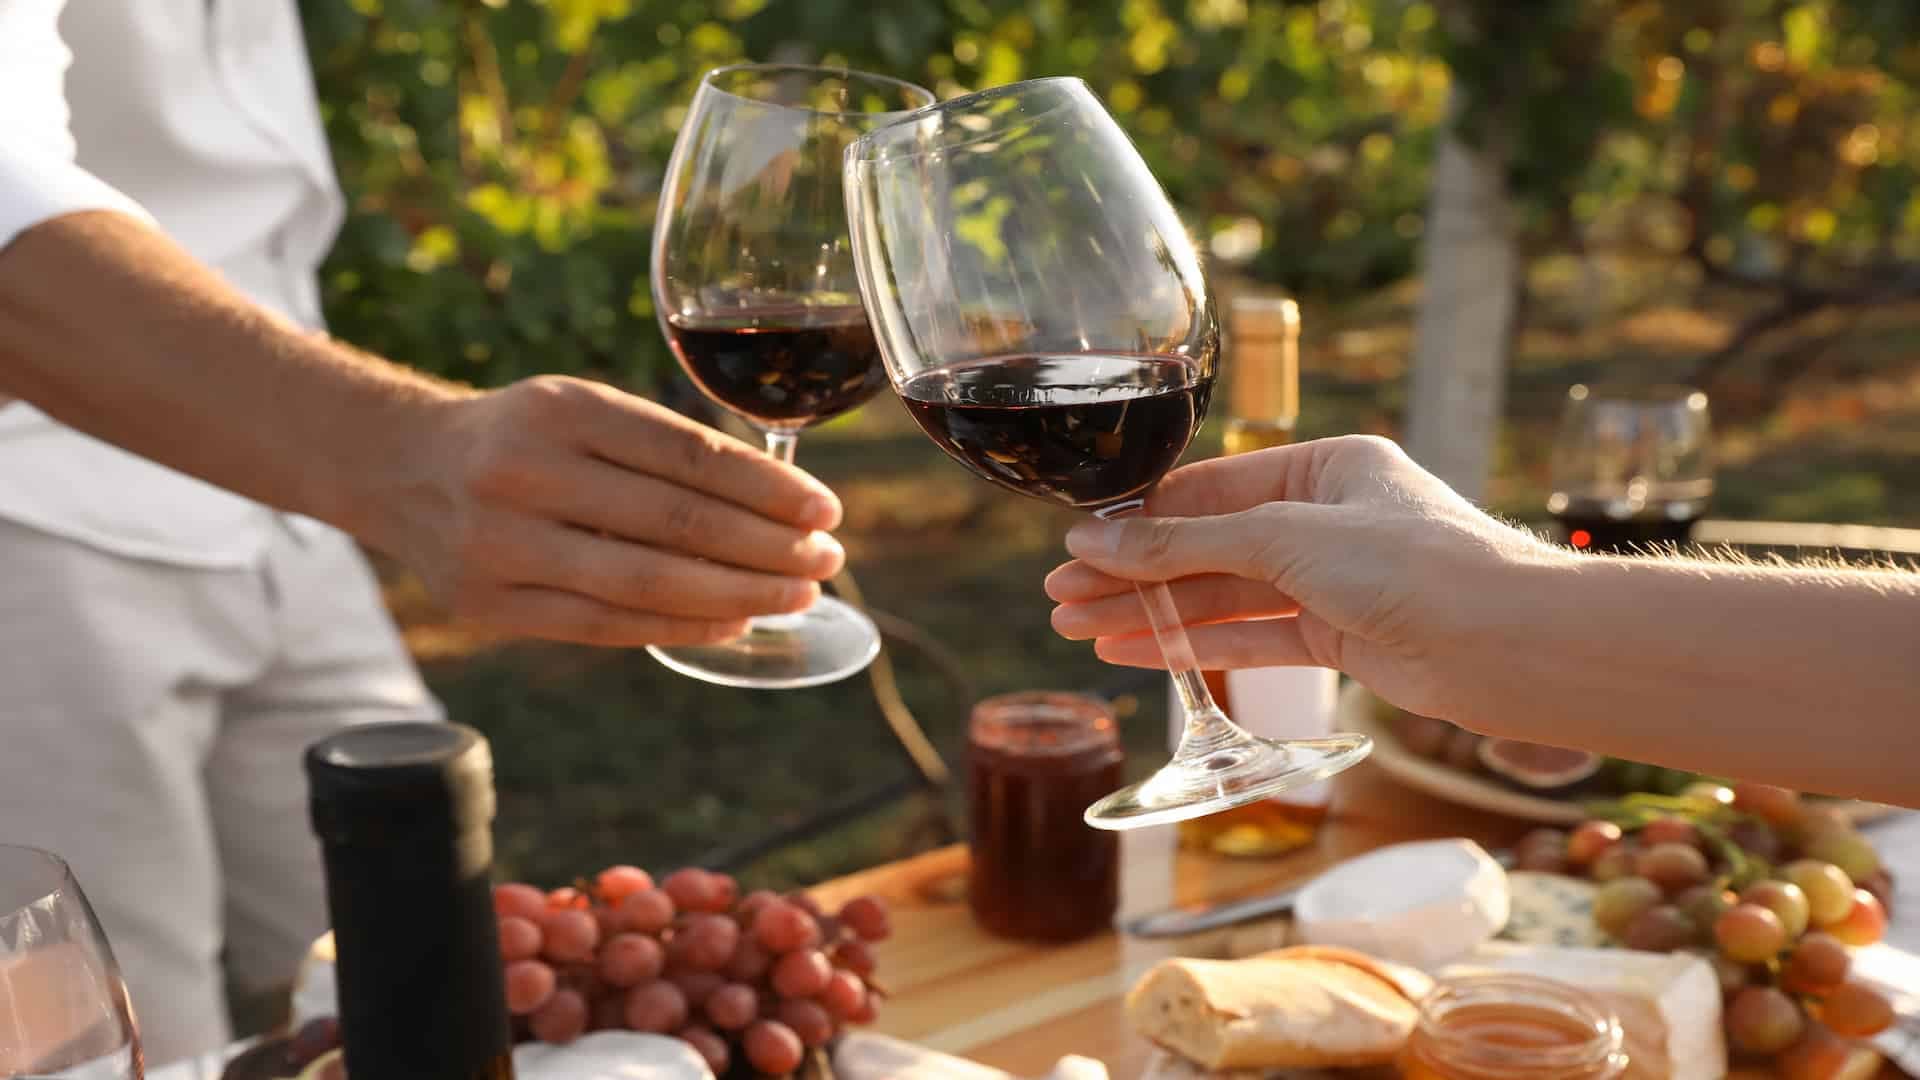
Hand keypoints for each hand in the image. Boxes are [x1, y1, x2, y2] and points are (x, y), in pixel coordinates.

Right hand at [383, 376, 846, 646]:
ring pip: (647, 582)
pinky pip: (606, 626)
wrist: (402, 469)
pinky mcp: (492, 605)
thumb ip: (661, 447)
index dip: (769, 489)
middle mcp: (527, 472)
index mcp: (563, 409)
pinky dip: (681, 626)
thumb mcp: (582, 406)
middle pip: (677, 523)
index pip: (689, 455)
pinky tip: (734, 622)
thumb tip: (781, 503)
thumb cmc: (524, 436)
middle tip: (827, 561)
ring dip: (738, 595)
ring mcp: (503, 544)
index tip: (826, 511)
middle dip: (767, 549)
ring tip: (796, 596)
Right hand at [1044, 435, 1565, 717]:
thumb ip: (1185, 544)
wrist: (1505, 645)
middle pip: (1208, 545)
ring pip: (1223, 596)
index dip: (1142, 518)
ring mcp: (1333, 581)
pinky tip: (1134, 652)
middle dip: (1133, 572)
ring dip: (1150, 613)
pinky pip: (1249, 639)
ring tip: (1077, 629)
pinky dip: (1192, 647)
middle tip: (1061, 595)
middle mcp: (1328, 520)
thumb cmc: (1416, 565)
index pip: (1211, 489)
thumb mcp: (1285, 539)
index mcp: (1327, 467)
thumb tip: (1097, 540)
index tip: (1079, 542)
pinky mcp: (1341, 638)